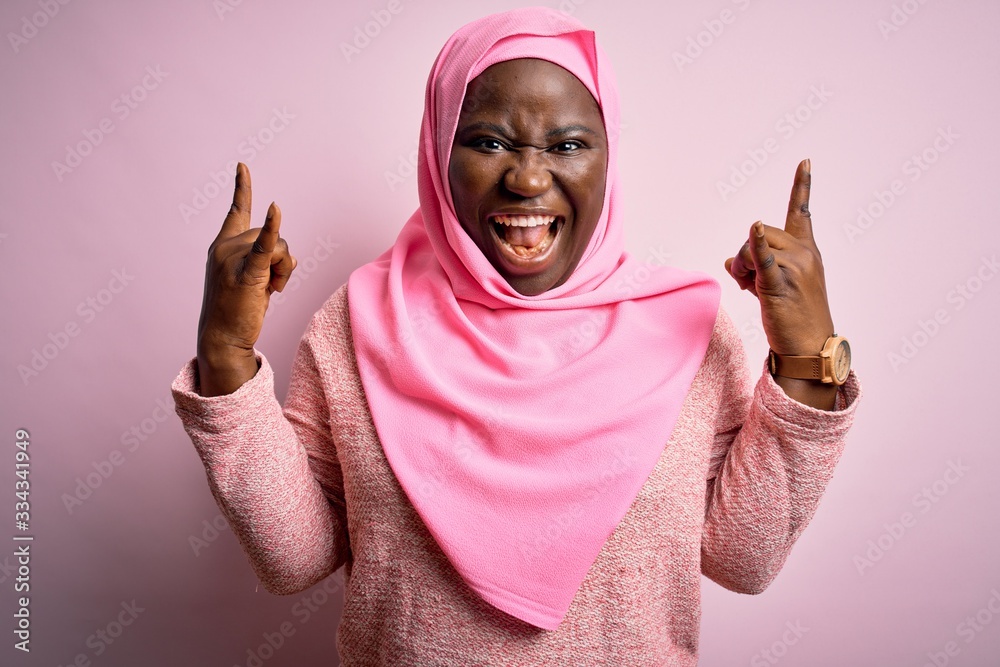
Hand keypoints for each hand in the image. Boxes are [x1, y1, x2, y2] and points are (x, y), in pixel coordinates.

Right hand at [196, 162, 296, 394]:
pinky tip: (276, 210)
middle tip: (272, 286)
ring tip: (271, 291)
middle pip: (272, 235)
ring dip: (284, 271)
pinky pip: (265, 248)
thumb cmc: (238, 310)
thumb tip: (288, 256)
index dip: (242, 188)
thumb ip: (267, 259)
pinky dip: (273, 230)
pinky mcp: (246, 275)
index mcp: (223, 245)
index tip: (243, 165)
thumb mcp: (253, 277)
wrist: (223, 339)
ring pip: (279, 248)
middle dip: (281, 260)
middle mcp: (224, 247)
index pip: (236, 211)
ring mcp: (232, 260)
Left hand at [724, 159, 836, 407]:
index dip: (802, 186)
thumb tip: (729, 261)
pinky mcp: (780, 283)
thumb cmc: (793, 318)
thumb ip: (753, 267)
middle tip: (751, 282)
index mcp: (807, 250)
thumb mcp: (772, 286)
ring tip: (753, 289)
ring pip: (751, 247)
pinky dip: (757, 246)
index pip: (802, 212)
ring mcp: (795, 267)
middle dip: (747, 255)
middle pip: (761, 233)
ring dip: (743, 267)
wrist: (808, 349)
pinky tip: (755, 230)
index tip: (805, 161)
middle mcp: (805, 253)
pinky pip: (765, 259)